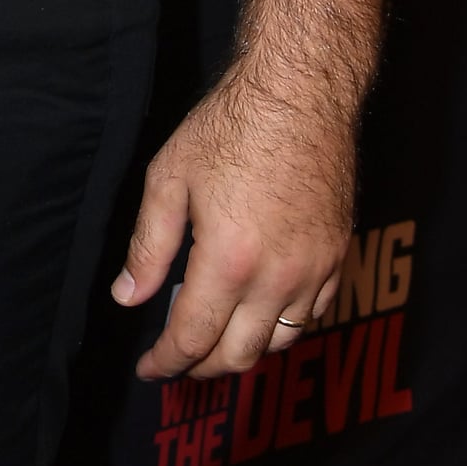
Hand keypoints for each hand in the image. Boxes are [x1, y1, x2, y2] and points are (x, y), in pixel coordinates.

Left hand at [111, 72, 350, 379]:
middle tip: (177, 362)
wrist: (300, 95)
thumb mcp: (168, 179)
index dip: (167, 362)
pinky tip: (257, 315)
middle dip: (202, 368)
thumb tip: (128, 297)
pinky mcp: (338, 257)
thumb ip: (148, 247)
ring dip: (243, 353)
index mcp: (229, 261)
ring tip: (213, 343)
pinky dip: (281, 329)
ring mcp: (315, 271)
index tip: (149, 370)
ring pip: (279, 343)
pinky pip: (313, 317)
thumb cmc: (229, 129)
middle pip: (239, 355)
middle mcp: (278, 278)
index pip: (194, 337)